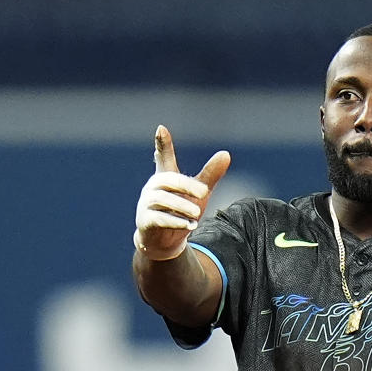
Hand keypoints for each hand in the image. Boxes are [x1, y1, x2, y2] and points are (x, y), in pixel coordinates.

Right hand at [134, 125, 230, 260]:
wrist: (165, 242)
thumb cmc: (182, 211)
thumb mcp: (199, 193)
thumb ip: (210, 175)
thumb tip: (226, 153)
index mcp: (166, 177)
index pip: (164, 157)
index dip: (163, 144)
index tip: (161, 128)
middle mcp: (153, 188)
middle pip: (168, 180)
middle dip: (186, 185)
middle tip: (204, 193)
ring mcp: (147, 204)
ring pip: (163, 200)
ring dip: (181, 206)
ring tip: (197, 215)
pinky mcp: (145, 221)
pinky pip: (158, 218)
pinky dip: (175, 221)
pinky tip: (190, 225)